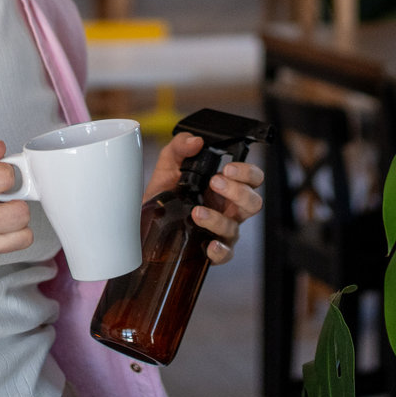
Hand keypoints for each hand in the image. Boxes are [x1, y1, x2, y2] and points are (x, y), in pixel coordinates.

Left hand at [146, 133, 264, 265]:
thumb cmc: (164, 193)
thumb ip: (180, 146)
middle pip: (254, 202)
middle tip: (215, 182)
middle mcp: (229, 208)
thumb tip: (195, 141)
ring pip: (235, 227)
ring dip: (218, 218)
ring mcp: (222, 230)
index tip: (227, 168)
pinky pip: (225, 254)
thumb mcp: (168, 164)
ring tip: (197, 211)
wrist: (142, 221)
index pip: (252, 178)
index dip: (247, 172)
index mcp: (226, 186)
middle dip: (238, 191)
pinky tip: (208, 244)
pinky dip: (220, 251)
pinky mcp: (211, 251)